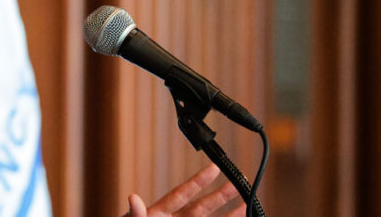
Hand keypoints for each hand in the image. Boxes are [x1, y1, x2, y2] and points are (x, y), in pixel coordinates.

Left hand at [124, 164, 244, 216]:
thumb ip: (135, 213)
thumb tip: (133, 198)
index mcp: (160, 211)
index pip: (182, 194)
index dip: (198, 181)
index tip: (214, 168)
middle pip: (202, 206)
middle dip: (221, 194)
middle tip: (240, 179)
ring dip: (230, 214)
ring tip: (247, 203)